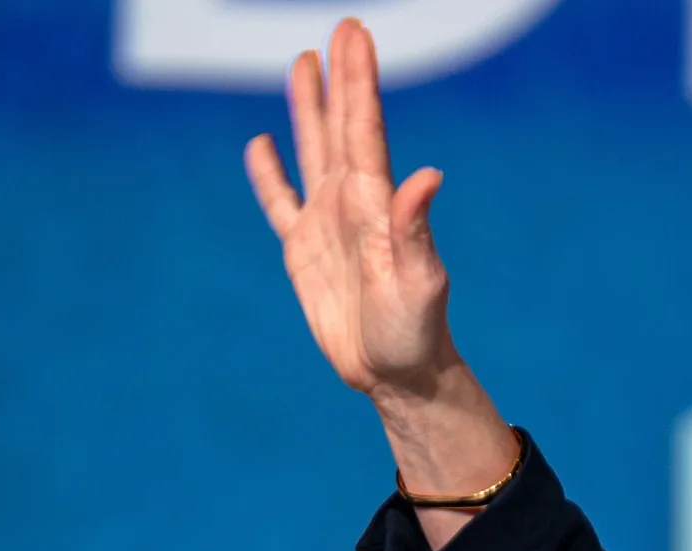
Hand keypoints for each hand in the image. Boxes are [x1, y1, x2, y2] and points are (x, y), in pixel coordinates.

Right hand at [245, 18, 448, 398]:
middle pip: (339, 128)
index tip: (356, 34)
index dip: (359, 81)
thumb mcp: (420, 282)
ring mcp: (326, 225)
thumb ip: (416, 228)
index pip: (365, 130)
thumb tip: (429, 174)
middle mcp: (352, 205)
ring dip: (308, 110)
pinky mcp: (304, 253)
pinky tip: (262, 145)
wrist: (399, 375)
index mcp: (376, 205)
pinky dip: (269, 175)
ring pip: (312, 152)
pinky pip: (280, 204)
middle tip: (341, 29)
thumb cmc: (416, 333)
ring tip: (304, 64)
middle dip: (340, 79)